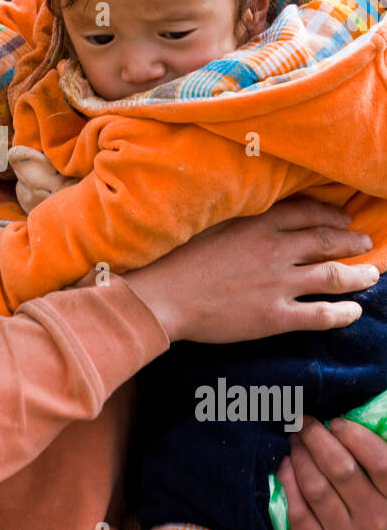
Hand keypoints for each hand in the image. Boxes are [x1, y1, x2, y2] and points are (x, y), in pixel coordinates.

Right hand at [123, 197, 377, 343]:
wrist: (163, 296)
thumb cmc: (176, 260)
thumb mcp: (209, 224)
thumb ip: (238, 219)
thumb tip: (252, 214)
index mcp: (257, 224)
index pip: (305, 213)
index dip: (330, 215)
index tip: (343, 218)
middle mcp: (275, 249)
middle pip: (326, 241)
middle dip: (350, 241)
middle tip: (364, 243)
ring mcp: (278, 283)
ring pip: (332, 275)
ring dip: (357, 276)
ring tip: (370, 275)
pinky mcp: (275, 316)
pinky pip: (320, 314)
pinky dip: (342, 313)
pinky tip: (354, 312)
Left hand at [277, 417, 386, 529]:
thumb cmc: (360, 502)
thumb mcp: (374, 482)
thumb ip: (367, 454)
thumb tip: (344, 415)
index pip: (381, 463)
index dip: (355, 436)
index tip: (335, 422)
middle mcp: (375, 522)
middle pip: (341, 470)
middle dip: (317, 439)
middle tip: (303, 423)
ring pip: (316, 487)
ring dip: (299, 457)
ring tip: (294, 441)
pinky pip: (297, 511)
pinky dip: (287, 482)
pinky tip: (284, 466)